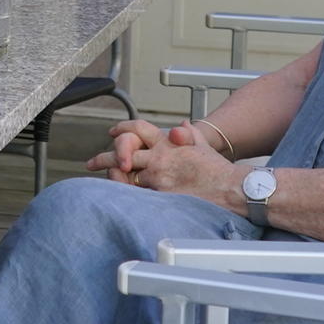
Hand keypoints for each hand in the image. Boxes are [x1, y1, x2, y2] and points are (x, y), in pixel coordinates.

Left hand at [89, 121, 239, 202]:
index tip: (112, 132)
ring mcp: (158, 178)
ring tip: (103, 180)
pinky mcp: (160, 197)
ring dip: (114, 178)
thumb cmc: (218, 169)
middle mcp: (159, 158)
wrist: (230, 188)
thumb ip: (189, 134)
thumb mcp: (203, 144)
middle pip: (123, 153)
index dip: (122, 128)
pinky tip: (117, 197)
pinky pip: (136, 195)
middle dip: (106, 158)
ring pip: (126, 176)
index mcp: (168, 143)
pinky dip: (126, 195)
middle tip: (93, 162)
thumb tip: (181, 126)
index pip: (138, 129)